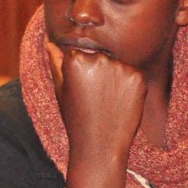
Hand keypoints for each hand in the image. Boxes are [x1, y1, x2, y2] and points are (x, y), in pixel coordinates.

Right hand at [47, 42, 145, 187]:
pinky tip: (120, 102)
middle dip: (98, 71)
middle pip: (99, 56)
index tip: (80, 90)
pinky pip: (132, 73)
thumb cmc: (75, 118)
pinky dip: (129, 85)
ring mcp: (120, 67)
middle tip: (94, 97)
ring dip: (114, 77)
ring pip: (117, 64)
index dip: (79, 72)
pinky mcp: (138, 77)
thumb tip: (49, 41)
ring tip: (107, 101)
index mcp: (75, 59)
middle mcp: (98, 58)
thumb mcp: (60, 89)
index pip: (79, 53)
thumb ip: (55, 61)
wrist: (100, 145)